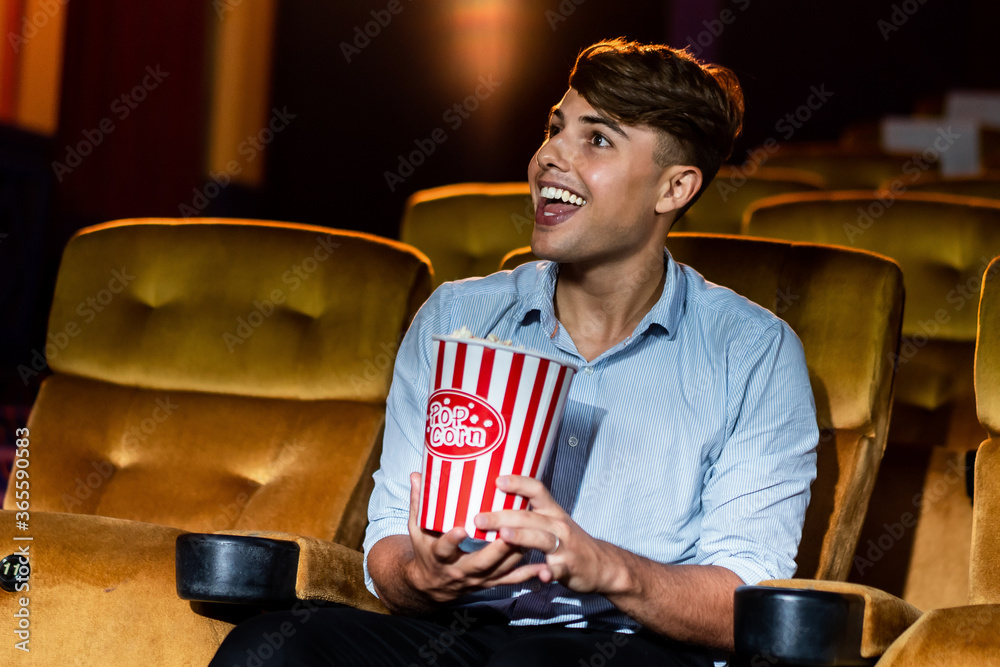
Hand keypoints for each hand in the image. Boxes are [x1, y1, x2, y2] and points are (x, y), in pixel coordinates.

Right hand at [403, 472, 548, 603]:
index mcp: (438, 557)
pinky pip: (508, 581)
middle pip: (478, 563)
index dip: (451, 540)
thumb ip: (419, 503)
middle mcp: (458, 571)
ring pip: (497, 571)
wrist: (430, 586)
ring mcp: (475, 579)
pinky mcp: (488, 584)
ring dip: (514, 555)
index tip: (460, 528)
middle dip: (495, 549)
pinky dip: (526, 574)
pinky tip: (541, 565)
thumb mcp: (417, 530)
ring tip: (530, 537)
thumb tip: (416, 474)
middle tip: (508, 531)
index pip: (443, 549)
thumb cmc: (425, 551)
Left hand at [474, 475, 624, 594]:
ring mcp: (564, 546)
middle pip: (529, 517)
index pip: (536, 490)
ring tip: (505, 537)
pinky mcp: (569, 567)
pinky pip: (558, 569)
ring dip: (523, 537)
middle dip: (503, 517)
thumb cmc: (570, 541)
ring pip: (542, 539)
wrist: (602, 565)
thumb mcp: (554, 521)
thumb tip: (497, 504)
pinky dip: (550, 572)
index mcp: (552, 511)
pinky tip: (541, 576)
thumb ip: (531, 514)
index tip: (497, 480)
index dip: (518, 483)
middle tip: (479, 518)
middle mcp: (558, 525)